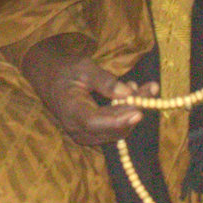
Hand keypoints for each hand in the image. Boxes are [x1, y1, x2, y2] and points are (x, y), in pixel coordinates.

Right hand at [18, 32, 150, 146]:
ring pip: (116, 131)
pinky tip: (132, 95)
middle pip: (111, 128)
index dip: (118, 119)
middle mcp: (76, 128)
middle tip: (151, 87)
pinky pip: (114, 129)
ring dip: (133, 111)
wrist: (51, 80)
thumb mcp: (83, 67)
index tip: (139, 110)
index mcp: (70, 110)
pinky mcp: (92, 135)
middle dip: (134, 109)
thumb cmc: (67, 71)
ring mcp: (84, 135)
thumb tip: (126, 92)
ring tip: (140, 86)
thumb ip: (104, 80)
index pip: (94, 121)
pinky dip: (126, 114)